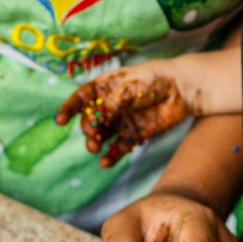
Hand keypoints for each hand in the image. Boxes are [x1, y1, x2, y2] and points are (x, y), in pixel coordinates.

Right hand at [56, 67, 192, 166]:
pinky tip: (105, 162)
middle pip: (90, 119)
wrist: (182, 90)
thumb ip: (114, 102)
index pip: (82, 98)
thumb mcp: (132, 85)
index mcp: (106, 87)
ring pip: (101, 136)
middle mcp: (110, 106)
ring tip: (95, 147)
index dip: (69, 107)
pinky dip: (110, 156)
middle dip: (87, 127)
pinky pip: (117, 149)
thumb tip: (98, 117)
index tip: (59, 120)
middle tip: (93, 133)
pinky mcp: (133, 136)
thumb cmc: (155, 79)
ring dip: (94, 142)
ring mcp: (120, 122)